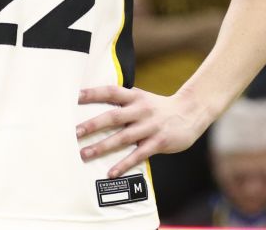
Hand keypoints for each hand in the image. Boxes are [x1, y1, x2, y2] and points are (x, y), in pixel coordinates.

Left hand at [76, 85, 203, 177]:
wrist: (191, 113)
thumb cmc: (158, 108)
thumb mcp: (141, 98)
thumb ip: (122, 102)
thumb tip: (94, 107)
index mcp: (135, 96)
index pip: (111, 91)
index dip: (93, 93)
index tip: (75, 97)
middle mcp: (141, 110)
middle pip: (113, 116)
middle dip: (93, 124)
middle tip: (74, 132)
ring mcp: (150, 126)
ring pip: (123, 137)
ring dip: (103, 146)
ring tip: (84, 154)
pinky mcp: (158, 142)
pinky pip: (138, 155)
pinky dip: (124, 164)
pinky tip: (111, 172)